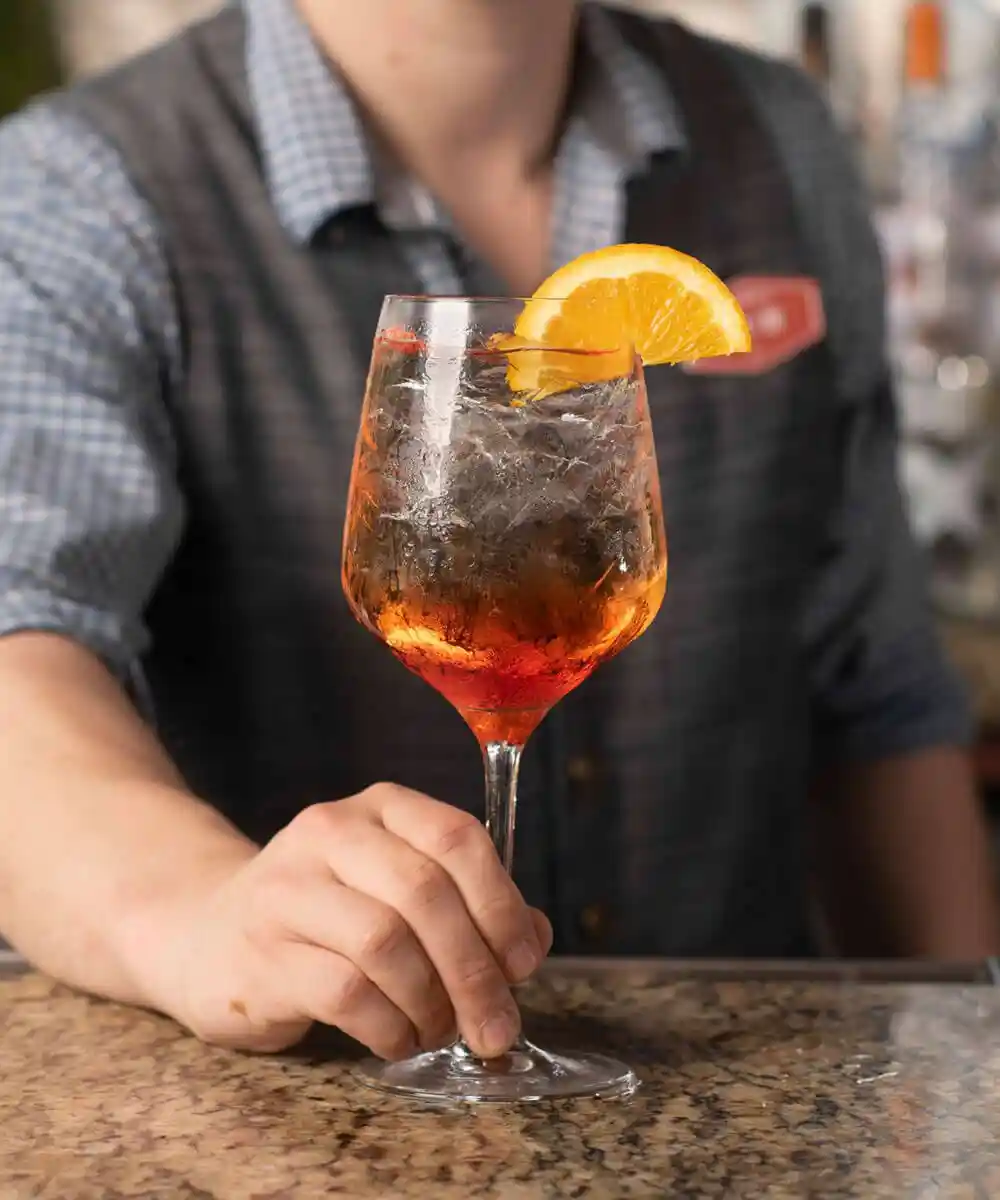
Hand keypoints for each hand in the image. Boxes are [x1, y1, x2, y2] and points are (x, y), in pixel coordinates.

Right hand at [147, 784, 551, 1058]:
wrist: (206, 933)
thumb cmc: (327, 914)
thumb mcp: (397, 890)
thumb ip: (468, 906)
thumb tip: (535, 939)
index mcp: (379, 808)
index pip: (457, 837)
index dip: (501, 903)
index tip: (523, 961)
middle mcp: (331, 833)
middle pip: (425, 893)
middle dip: (474, 969)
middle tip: (498, 1025)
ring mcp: (288, 888)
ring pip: (385, 942)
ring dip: (431, 1002)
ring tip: (439, 1030)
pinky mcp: (261, 951)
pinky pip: (346, 993)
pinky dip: (389, 1027)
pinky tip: (398, 1040)